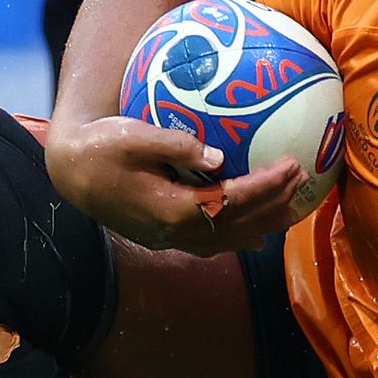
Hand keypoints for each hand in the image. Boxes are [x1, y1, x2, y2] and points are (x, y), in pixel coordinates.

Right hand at [45, 116, 304, 256]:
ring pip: (230, 239)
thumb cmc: (101, 147)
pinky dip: (241, 234)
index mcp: (173, 208)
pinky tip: (257, 230)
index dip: (267, 186)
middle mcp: (177, 232)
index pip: (234, 200)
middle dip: (275, 204)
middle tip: (304, 182)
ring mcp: (171, 240)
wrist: (73, 174)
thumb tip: (218, 154)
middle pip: (239, 224)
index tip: (293, 166)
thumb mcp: (134, 135)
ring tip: (294, 210)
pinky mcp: (166, 238)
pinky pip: (214, 241)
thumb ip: (175, 145)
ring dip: (264, 224)